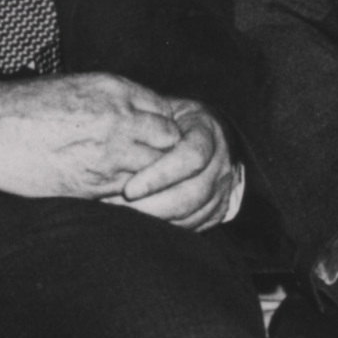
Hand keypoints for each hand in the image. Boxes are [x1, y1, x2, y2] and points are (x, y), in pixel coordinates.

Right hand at [0, 72, 210, 201]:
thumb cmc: (28, 110)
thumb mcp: (82, 90)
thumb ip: (120, 104)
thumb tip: (149, 122)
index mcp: (116, 91)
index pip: (169, 117)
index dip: (171, 137)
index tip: (168, 151)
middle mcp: (119, 119)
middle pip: (172, 146)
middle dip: (175, 164)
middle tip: (177, 179)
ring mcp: (108, 153)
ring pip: (158, 174)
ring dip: (162, 187)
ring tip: (159, 197)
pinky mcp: (93, 184)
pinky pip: (134, 199)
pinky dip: (140, 204)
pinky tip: (135, 207)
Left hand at [106, 98, 238, 226]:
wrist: (207, 139)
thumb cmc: (174, 122)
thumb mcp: (164, 111)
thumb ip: (148, 122)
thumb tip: (119, 138)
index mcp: (208, 132)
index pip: (191, 157)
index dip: (160, 176)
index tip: (128, 190)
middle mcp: (221, 163)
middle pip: (191, 194)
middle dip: (151, 205)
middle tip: (115, 206)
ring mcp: (222, 189)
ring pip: (190, 214)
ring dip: (153, 218)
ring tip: (121, 213)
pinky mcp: (217, 210)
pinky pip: (190, 225)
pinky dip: (162, 226)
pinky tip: (138, 221)